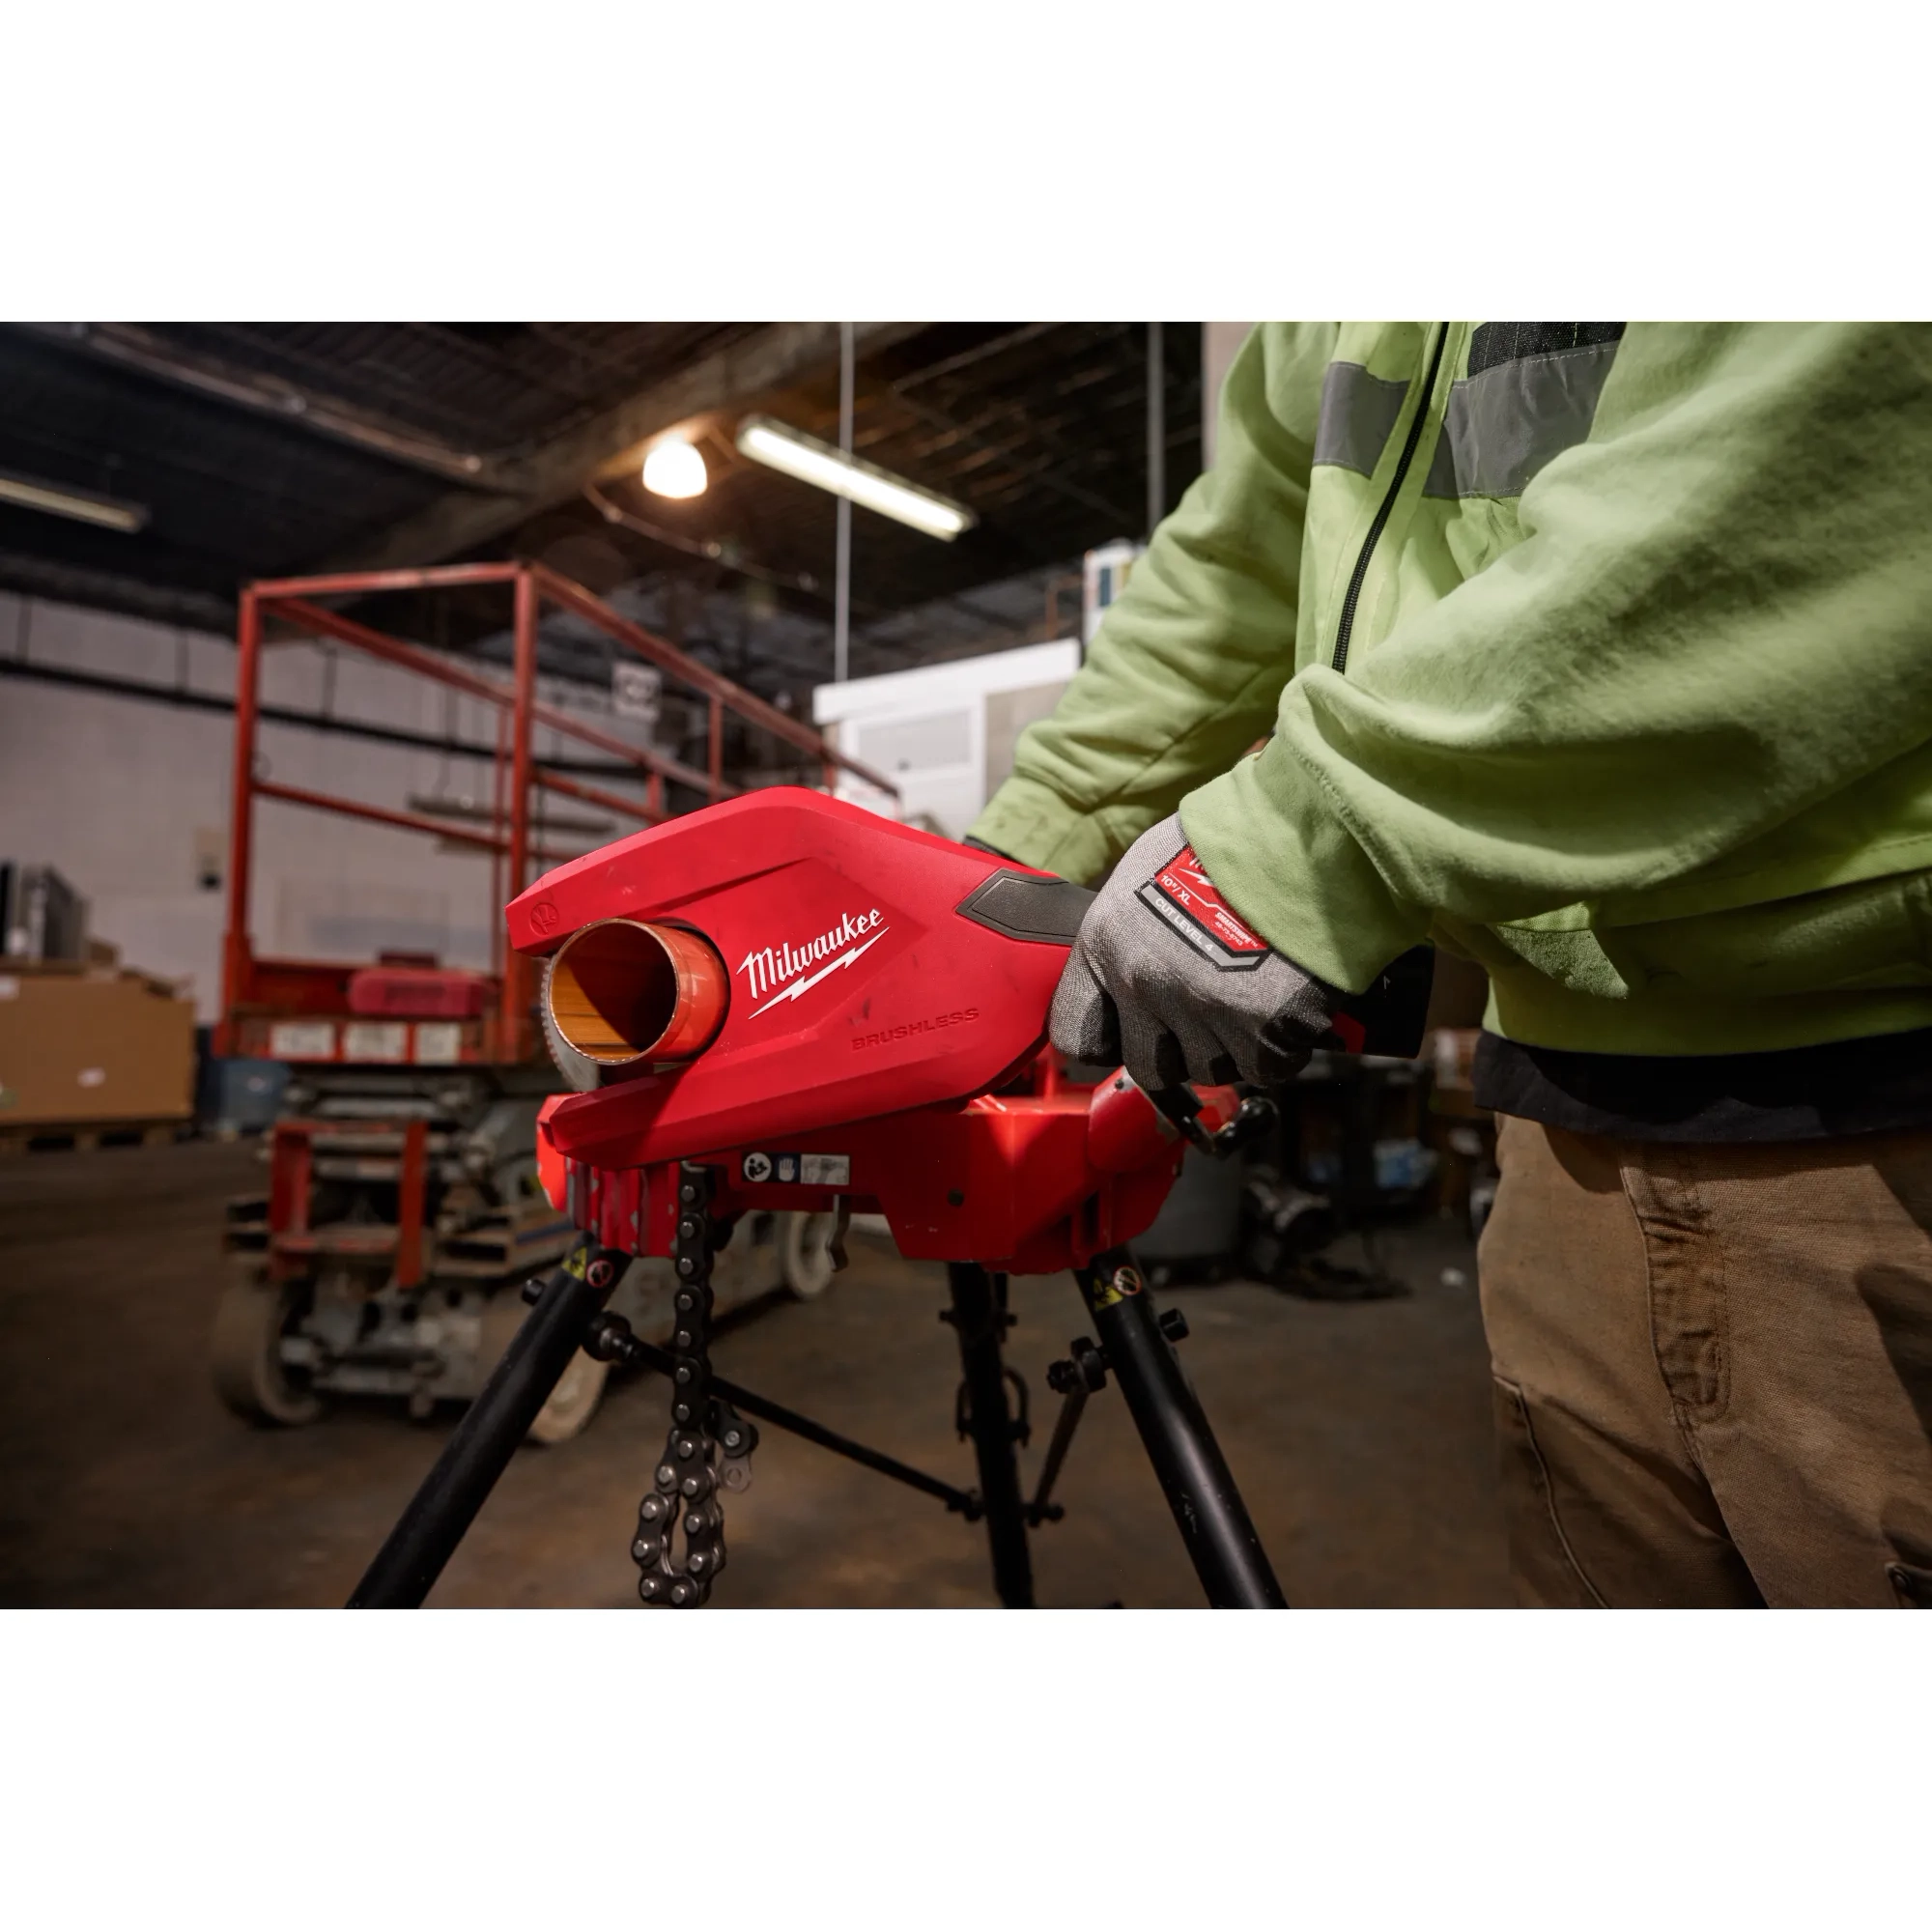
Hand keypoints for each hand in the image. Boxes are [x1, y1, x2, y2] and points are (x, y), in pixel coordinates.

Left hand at [1050, 814, 1340, 1088]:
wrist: (1302, 831)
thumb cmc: (1228, 841)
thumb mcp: (1144, 875)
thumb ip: (1126, 937)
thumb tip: (1121, 976)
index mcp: (1105, 943)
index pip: (1076, 1033)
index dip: (1109, 1039)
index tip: (1131, 1034)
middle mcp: (1143, 981)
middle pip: (1147, 1066)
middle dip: (1180, 1050)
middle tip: (1211, 1012)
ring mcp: (1200, 1008)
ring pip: (1210, 1069)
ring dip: (1233, 1046)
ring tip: (1255, 992)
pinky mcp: (1259, 1027)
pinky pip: (1265, 1068)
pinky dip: (1281, 1048)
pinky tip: (1287, 1005)